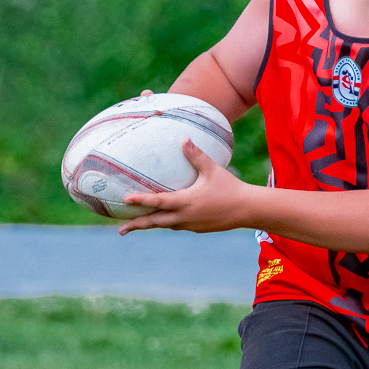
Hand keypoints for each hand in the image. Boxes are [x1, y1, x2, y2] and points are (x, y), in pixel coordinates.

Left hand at [119, 140, 250, 233]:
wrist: (248, 210)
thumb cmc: (231, 188)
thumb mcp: (213, 170)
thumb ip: (196, 156)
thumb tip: (184, 139)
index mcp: (186, 202)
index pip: (157, 202)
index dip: (140, 201)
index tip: (125, 200)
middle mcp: (185, 216)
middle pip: (155, 222)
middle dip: (137, 225)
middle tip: (120, 229)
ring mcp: (191, 225)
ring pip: (166, 226)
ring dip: (152, 225)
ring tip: (138, 225)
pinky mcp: (199, 228)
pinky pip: (178, 226)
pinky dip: (168, 223)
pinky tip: (166, 220)